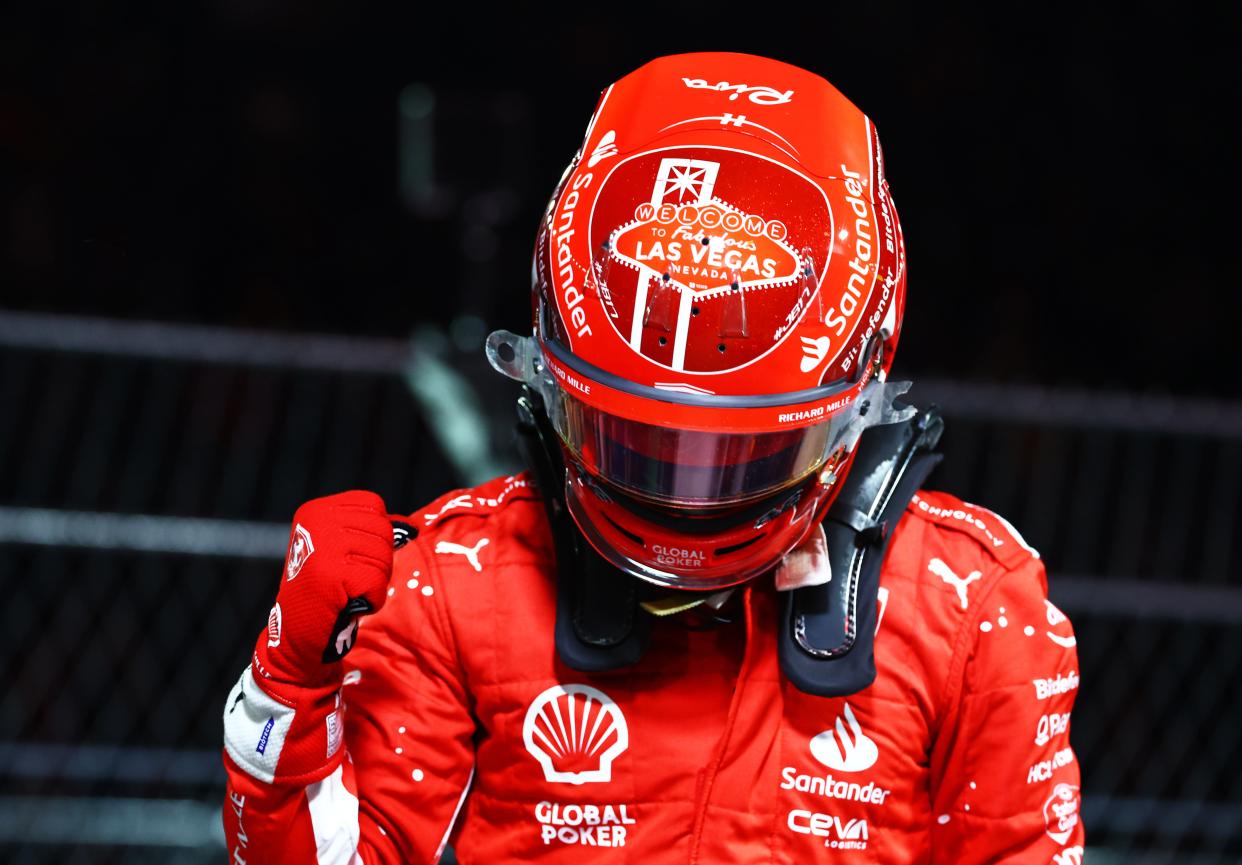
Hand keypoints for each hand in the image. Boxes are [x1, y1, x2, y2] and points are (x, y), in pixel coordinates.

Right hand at [252, 490, 404, 692]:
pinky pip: (378, 581)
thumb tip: (412, 527)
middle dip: (377, 561)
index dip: (375, 534)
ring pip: (383, 556)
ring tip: (347, 590)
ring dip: (374, 581)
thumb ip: (373, 531)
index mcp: (317, 510)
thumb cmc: (326, 589)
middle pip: (382, 530)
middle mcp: (317, 521)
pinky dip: (372, 598)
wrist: (297, 631)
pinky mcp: (332, 574)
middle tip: (350, 579)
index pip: (373, 504)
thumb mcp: (343, 549)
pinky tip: (349, 603)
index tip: (352, 556)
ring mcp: (323, 546)